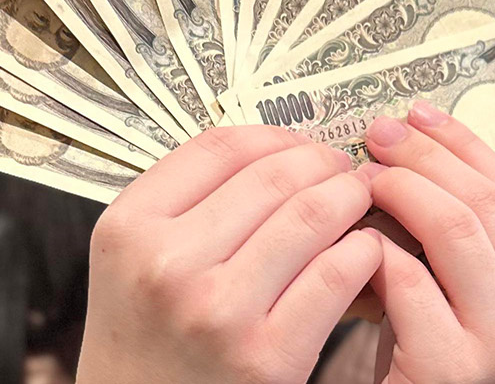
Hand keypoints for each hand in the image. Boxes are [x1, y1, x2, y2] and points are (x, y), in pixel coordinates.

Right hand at [76, 126, 382, 383]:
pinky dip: (363, 252)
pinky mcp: (267, 358)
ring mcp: (219, 312)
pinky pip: (336, 275)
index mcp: (130, 228)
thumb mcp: (134, 261)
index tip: (301, 145)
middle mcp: (168, 265)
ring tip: (360, 201)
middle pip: (273, 176)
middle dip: (324, 163)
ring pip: (312, 216)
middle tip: (343, 170)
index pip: (220, 147)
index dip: (276, 136)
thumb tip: (279, 151)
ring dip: (350, 198)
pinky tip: (364, 252)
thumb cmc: (148, 342)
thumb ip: (187, 203)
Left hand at [363, 101, 494, 383]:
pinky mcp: (456, 369)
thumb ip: (460, 235)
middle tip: (377, 133)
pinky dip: (376, 247)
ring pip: (459, 228)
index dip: (463, 145)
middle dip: (427, 156)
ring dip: (401, 190)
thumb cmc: (423, 359)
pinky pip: (412, 278)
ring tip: (361, 177)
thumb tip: (414, 138)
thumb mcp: (461, 293)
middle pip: (489, 203)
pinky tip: (351, 238)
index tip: (418, 113)